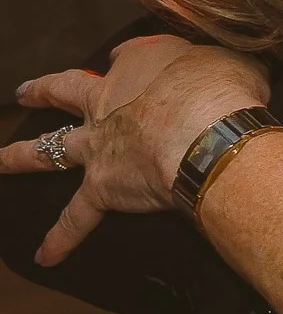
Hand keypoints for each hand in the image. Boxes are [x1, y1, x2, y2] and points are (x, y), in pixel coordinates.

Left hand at [3, 35, 271, 262]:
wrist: (207, 131)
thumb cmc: (223, 89)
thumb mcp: (228, 57)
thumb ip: (213, 64)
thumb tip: (218, 68)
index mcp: (137, 67)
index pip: (125, 58)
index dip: (126, 60)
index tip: (124, 59)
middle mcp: (105, 104)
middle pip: (64, 92)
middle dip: (44, 91)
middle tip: (24, 93)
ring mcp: (98, 148)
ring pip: (49, 151)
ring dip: (19, 157)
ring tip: (0, 160)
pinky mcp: (102, 189)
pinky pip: (76, 218)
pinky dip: (61, 238)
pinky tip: (46, 256)